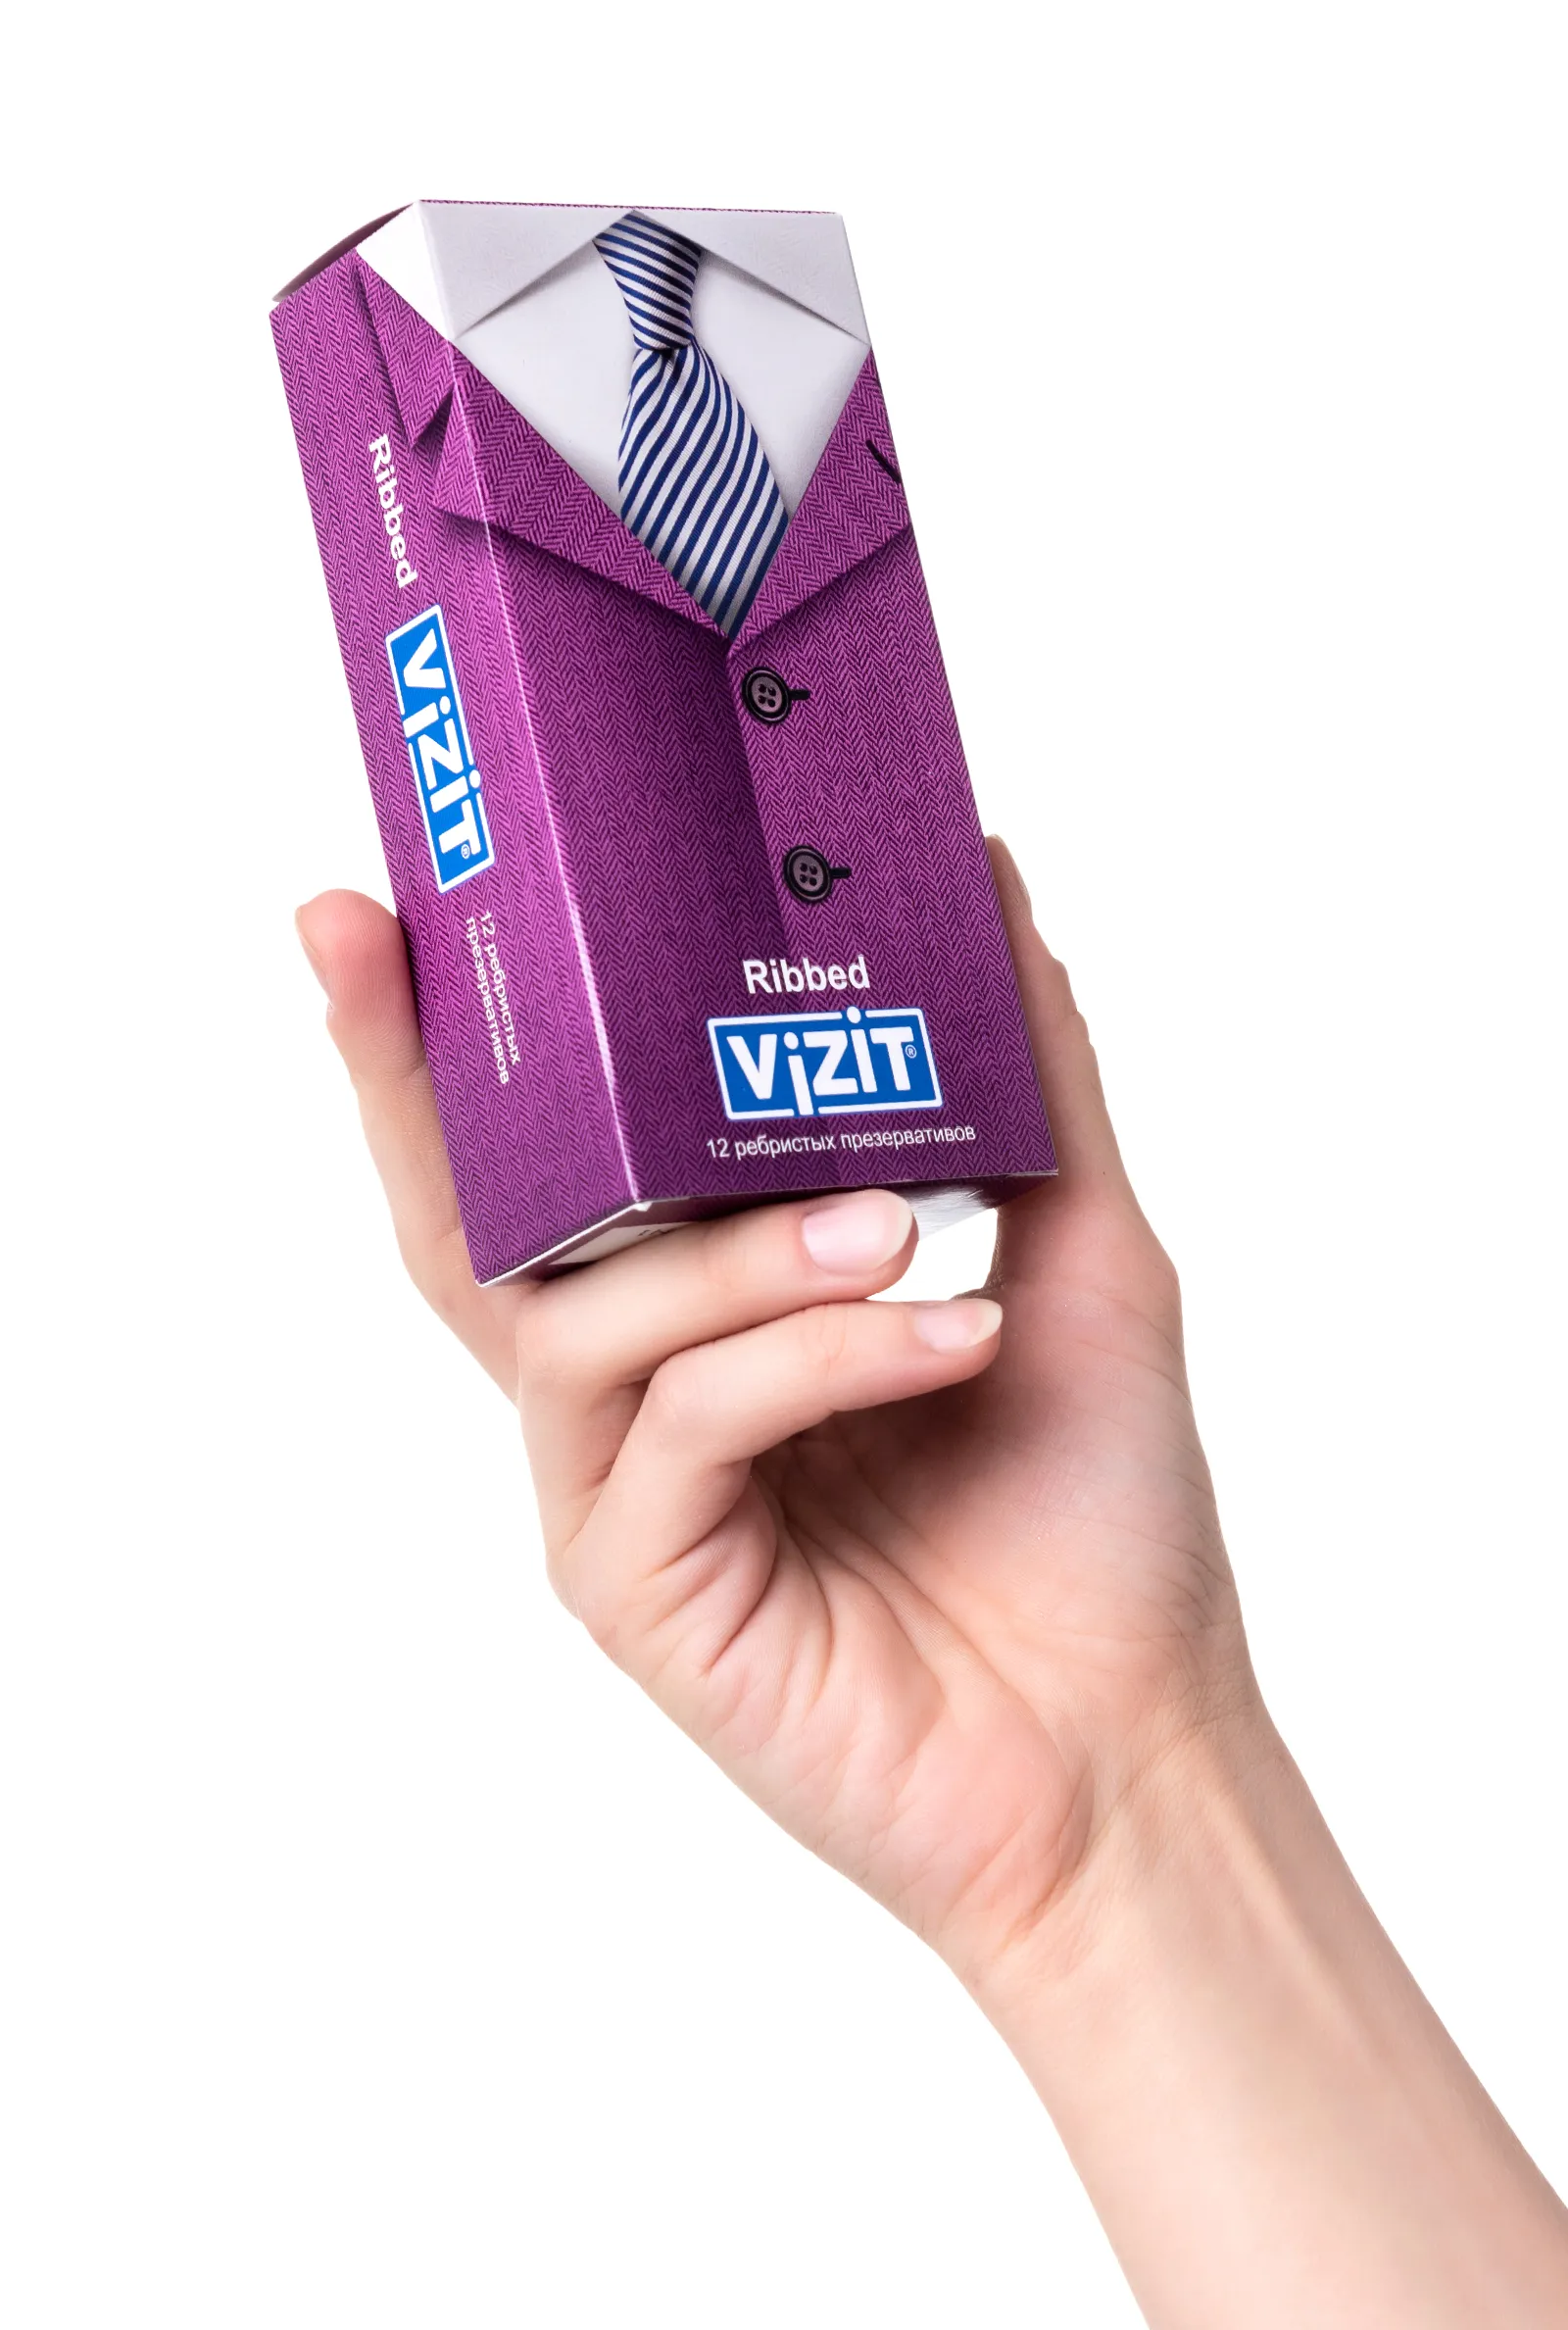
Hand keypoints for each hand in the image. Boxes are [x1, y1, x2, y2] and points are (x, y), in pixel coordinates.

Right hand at [295, 845, 1254, 1991]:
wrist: (1135, 1746)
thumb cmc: (1091, 1507)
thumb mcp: (1078, 1241)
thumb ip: (1021, 1073)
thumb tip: (986, 867)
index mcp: (703, 1313)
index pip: (552, 1165)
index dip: (453, 1045)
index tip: (388, 900)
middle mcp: (630, 1398)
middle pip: (467, 1230)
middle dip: (406, 1083)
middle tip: (364, 940)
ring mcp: (618, 1495)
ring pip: (588, 1318)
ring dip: (739, 1250)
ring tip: (900, 1230)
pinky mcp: (641, 1589)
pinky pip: (687, 1423)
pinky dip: (811, 1356)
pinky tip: (949, 1342)